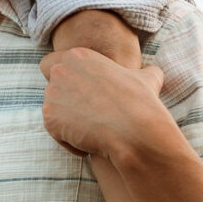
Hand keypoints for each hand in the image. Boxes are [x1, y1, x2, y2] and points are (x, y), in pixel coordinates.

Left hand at [39, 46, 168, 160]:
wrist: (136, 130)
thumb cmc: (142, 103)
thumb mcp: (147, 79)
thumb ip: (145, 71)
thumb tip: (153, 71)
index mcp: (79, 56)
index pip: (51, 64)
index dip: (62, 80)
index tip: (78, 94)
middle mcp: (61, 71)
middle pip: (50, 88)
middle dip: (64, 101)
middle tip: (86, 115)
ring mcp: (52, 94)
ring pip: (53, 111)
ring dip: (68, 122)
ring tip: (93, 133)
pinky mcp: (49, 118)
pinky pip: (56, 132)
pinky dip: (71, 142)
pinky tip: (91, 145)